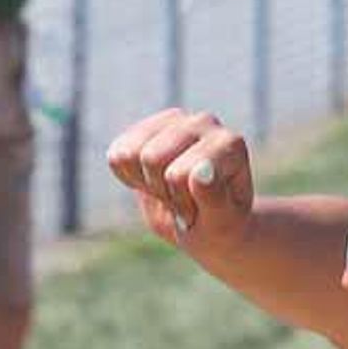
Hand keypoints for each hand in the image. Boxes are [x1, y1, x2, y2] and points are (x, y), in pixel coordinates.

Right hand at [106, 109, 254, 257]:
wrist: (210, 226)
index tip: (201, 213)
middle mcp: (204, 123)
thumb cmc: (221, 228)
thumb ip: (213, 199)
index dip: (182, 204)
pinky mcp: (148, 128)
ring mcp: (175, 121)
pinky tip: (155, 184)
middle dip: (163, 193)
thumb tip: (199, 171)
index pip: (179, 174)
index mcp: (229, 145)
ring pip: (130, 154)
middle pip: (151, 159)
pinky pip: (117, 156)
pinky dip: (130, 179)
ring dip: (146, 185)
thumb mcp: (221, 225)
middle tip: (185, 205)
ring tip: (171, 194)